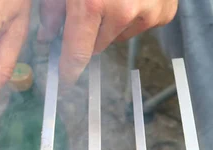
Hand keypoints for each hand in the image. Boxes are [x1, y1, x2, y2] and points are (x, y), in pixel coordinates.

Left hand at [38, 0, 177, 83]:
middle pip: (97, 46)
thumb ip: (54, 9)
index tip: (65, 79)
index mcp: (93, 4)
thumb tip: (47, 38)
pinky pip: (142, 25)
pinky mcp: (165, 12)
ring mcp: (148, 14)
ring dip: (113, 24)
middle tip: (88, 9)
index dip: (69, 69)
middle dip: (89, 34)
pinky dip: (135, 15)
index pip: (77, 54)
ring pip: (119, 36)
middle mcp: (122, 13)